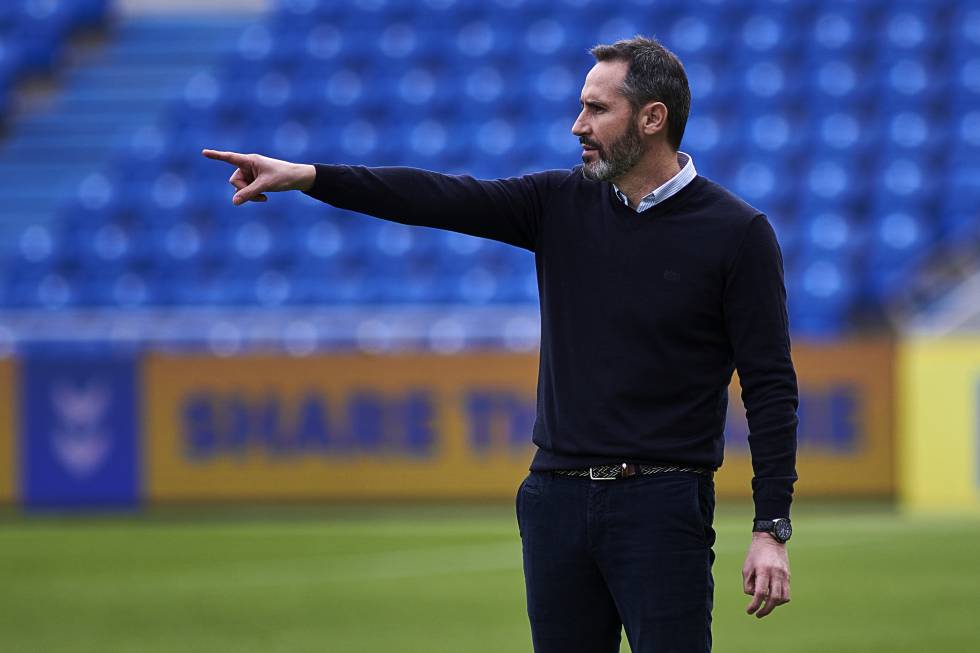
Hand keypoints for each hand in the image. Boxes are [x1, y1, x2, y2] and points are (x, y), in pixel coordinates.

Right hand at [201, 149, 315, 204]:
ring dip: (250, 195)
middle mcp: (248, 165)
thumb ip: (249, 194)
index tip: (204, 152)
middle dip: (243, 190)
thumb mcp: (265, 186)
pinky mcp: (255, 180)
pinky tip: (265, 197)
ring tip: (264, 196)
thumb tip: (234, 202)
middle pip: (234, 181)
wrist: (297, 179)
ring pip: (240, 188)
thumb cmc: (283, 177)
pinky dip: (254, 196)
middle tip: (259, 193)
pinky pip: (247, 191)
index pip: (230, 158)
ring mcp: (251, 173)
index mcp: (250, 160)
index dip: (216, 156)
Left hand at [742, 532, 790, 618]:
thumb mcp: (746, 567)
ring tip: (765, 607)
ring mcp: (784, 575)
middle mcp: (775, 574)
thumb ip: (748, 584)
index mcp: (763, 570)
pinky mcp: (788, 576)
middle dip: (765, 610)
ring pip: (783, 598)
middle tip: (757, 614)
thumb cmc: (755, 554)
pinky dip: (781, 600)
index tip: (749, 611)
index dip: (754, 605)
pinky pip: (787, 593)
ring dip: (774, 606)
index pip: (760, 593)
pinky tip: (773, 599)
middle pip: (773, 599)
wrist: (770, 539)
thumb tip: (753, 597)